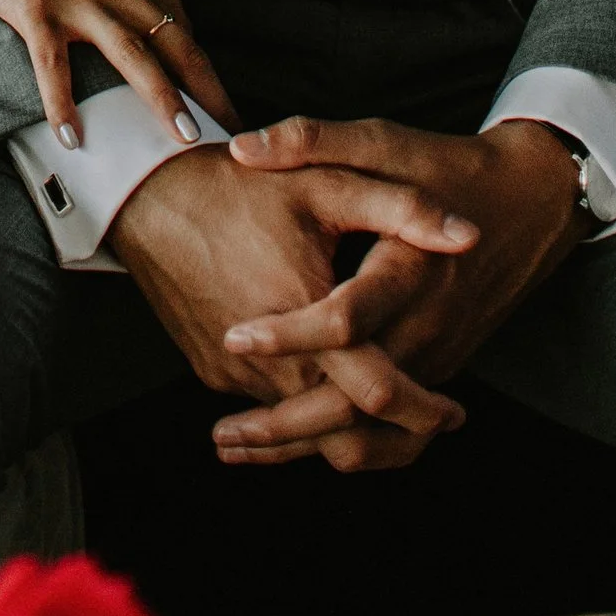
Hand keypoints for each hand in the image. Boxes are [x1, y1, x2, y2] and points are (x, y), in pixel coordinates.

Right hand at [0, 0, 231, 144]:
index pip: (185, 27)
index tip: (222, 107)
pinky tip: (71, 138)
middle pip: (173, 42)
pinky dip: (62, 102)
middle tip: (228, 131)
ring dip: (162, 97)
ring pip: (130, 53)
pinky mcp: (35, 6)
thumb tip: (174, 29)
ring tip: (184, 138)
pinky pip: (53, 63)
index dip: (207, 71)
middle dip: (205, 89)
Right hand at [107, 134, 482, 470]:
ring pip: (304, 426)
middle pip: (344, 429)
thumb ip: (400, 208)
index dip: (424, 408)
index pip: (377, 392)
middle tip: (436, 420)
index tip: (456, 412)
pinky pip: (268, 404)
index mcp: (305, 316)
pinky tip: (328, 384)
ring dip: (349, 424)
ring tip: (389, 407)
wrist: (147, 195)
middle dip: (395, 432)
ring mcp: (234, 374)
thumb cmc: (238, 185)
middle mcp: (267, 362)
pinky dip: (304, 407)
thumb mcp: (323, 183)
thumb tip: (468, 235)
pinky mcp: (211, 372)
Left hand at [202, 116, 588, 464]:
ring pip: (373, 432)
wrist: (531, 204)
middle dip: (286, 424)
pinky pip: (392, 432)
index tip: (232, 335)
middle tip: (221, 435)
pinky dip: (342, 446)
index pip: (347, 319)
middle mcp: (427, 326)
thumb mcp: (384, 140)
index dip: (289, 333)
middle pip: (357, 400)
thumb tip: (241, 147)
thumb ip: (314, 140)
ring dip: (306, 447)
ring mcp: (436, 359)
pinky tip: (289, 445)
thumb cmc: (448, 167)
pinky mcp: (436, 372)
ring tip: (237, 448)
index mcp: (410, 269)